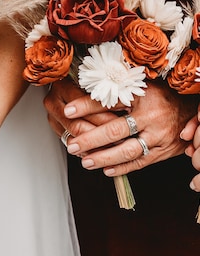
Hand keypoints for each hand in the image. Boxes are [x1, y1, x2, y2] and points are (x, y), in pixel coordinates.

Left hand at [47, 79, 197, 176]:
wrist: (193, 108)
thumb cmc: (160, 94)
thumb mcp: (140, 85)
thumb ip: (117, 89)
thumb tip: (84, 89)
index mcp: (141, 95)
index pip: (109, 101)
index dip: (86, 106)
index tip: (67, 111)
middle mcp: (151, 116)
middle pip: (115, 130)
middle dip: (90, 140)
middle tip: (71, 145)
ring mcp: (159, 135)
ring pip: (127, 150)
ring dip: (104, 158)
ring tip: (85, 162)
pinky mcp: (165, 150)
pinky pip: (141, 162)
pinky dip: (123, 168)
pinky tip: (106, 170)